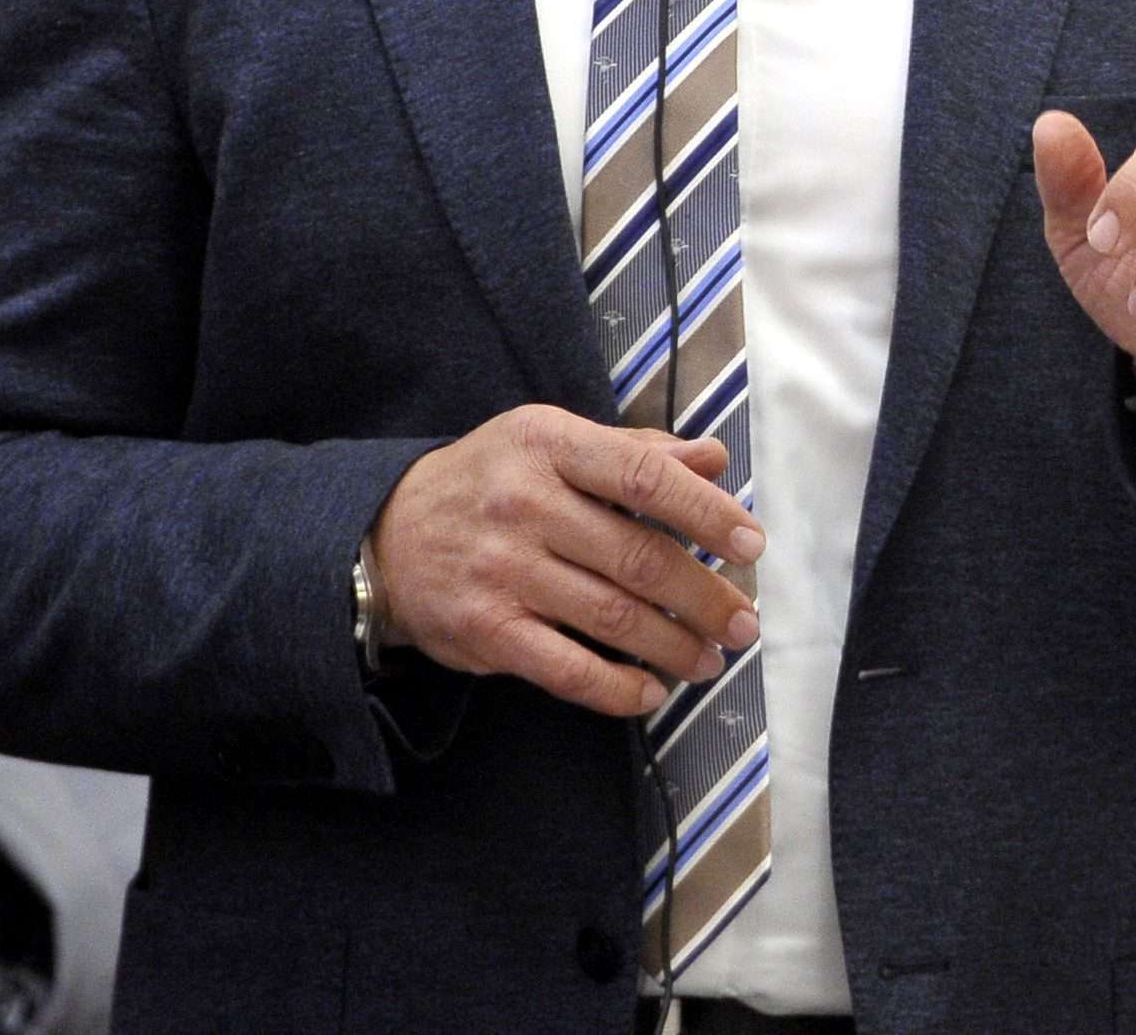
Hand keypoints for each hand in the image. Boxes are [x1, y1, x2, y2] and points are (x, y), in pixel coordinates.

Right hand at [365, 404, 766, 717]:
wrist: (383, 534)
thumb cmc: (491, 482)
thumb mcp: (553, 444)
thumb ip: (636, 452)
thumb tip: (715, 459)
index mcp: (548, 445)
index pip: (644, 475)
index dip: (706, 513)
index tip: (751, 544)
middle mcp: (524, 505)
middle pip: (637, 557)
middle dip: (704, 597)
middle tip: (743, 622)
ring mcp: (502, 571)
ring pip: (612, 617)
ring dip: (674, 646)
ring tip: (711, 660)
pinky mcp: (485, 631)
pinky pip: (567, 669)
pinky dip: (617, 688)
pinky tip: (651, 691)